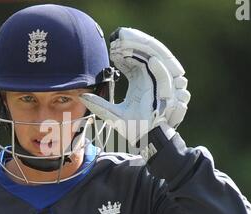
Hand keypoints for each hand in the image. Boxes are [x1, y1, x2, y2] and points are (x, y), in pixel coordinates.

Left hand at [80, 27, 190, 146]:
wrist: (147, 141)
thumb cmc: (134, 129)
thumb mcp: (113, 114)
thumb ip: (99, 105)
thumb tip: (82, 97)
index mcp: (140, 81)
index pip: (135, 58)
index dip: (125, 49)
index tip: (113, 46)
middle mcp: (151, 79)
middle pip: (147, 53)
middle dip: (134, 43)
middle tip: (120, 36)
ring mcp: (160, 83)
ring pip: (158, 58)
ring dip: (146, 50)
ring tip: (133, 42)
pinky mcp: (168, 92)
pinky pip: (167, 76)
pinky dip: (161, 67)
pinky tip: (151, 60)